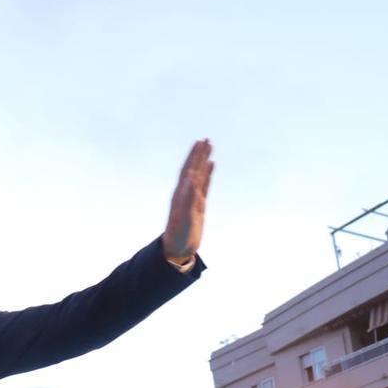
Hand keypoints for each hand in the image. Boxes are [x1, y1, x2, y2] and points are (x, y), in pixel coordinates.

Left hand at [162, 139, 213, 261]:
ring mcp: (192, 198)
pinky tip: (211, 165)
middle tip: (206, 139)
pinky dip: (208, 174)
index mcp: (180, 194)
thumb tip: (191, 178)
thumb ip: (188, 198)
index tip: (200, 143)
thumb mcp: (184, 217)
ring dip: (203, 161)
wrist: (177, 248)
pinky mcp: (198, 204)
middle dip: (198, 154)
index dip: (193, 157)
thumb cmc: (178, 234)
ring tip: (209, 147)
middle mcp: (185, 193)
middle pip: (193, 168)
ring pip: (199, 174)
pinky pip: (204, 185)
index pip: (188, 170)